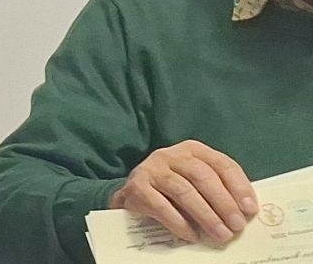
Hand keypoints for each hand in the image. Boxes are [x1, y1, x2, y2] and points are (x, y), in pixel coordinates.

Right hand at [111, 140, 259, 244]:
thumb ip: (220, 190)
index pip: (221, 164)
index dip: (239, 186)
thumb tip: (245, 213)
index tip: (250, 210)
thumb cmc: (175, 191)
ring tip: (221, 234)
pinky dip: (179, 222)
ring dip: (206, 215)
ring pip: (183, 190)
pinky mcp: (136, 187)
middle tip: (237, 226)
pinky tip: (192, 235)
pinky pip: (160, 205)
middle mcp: (170, 155)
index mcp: (192, 150)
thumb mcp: (198, 184)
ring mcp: (151, 169)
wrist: (136, 194)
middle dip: (223, 203)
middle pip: (202, 176)